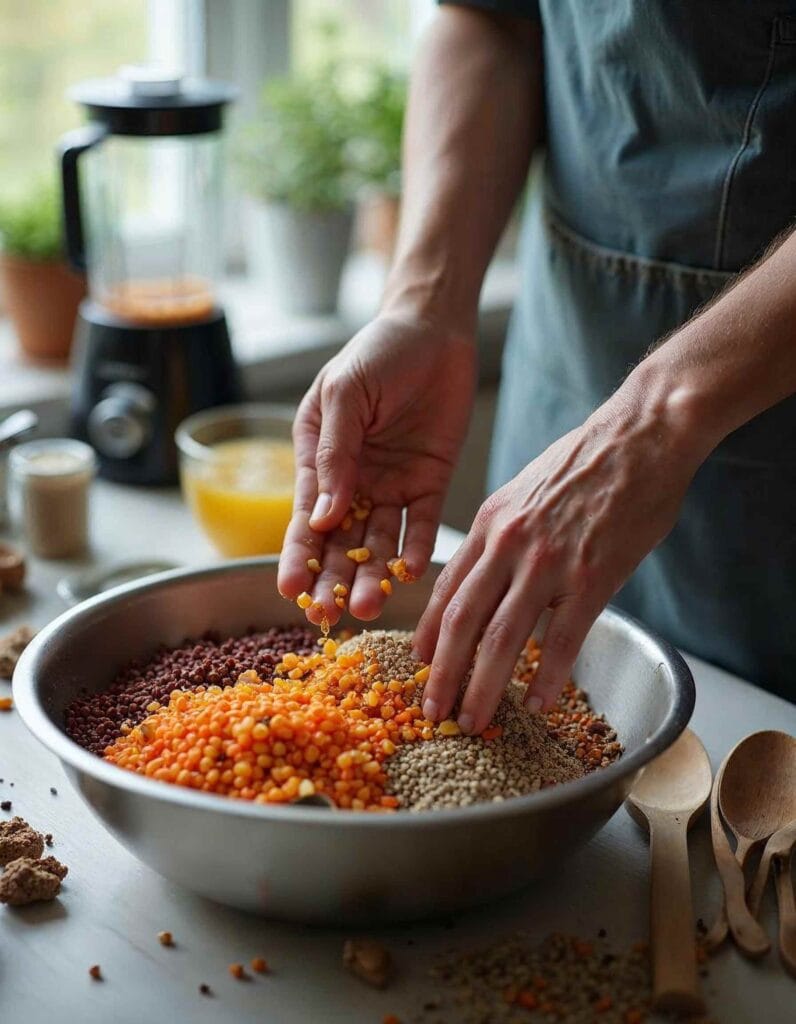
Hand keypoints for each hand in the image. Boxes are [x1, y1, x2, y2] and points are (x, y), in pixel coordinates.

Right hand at [278, 312, 476, 624]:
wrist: (434, 330)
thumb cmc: (376, 351)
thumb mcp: (345, 394)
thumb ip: (335, 454)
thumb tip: (321, 516)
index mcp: (318, 461)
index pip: (304, 518)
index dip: (296, 557)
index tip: (290, 591)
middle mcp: (352, 482)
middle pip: (339, 543)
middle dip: (333, 579)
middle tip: (331, 615)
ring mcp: (391, 486)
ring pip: (378, 542)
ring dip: (373, 574)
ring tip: (371, 604)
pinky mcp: (429, 484)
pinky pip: (421, 524)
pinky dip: (417, 548)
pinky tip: (412, 570)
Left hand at [413, 389, 704, 732]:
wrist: (641, 436)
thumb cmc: (586, 461)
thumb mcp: (524, 490)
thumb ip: (503, 535)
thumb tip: (492, 577)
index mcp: (489, 523)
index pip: (446, 588)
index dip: (429, 633)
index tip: (420, 663)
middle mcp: (508, 544)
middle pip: (460, 621)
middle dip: (442, 673)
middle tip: (432, 710)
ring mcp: (548, 562)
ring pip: (501, 639)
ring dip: (482, 688)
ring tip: (472, 721)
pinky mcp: (592, 577)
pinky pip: (561, 641)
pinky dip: (546, 679)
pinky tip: (538, 704)